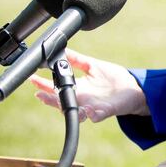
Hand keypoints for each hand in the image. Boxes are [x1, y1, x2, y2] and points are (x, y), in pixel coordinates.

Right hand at [30, 48, 148, 122]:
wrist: (132, 87)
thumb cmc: (113, 78)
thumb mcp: (92, 65)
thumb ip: (77, 60)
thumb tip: (62, 50)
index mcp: (78, 87)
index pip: (57, 86)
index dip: (43, 84)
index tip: (33, 79)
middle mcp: (82, 98)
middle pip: (61, 101)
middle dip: (49, 99)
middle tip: (40, 95)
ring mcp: (92, 106)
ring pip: (75, 111)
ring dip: (67, 108)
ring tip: (59, 103)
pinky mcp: (105, 111)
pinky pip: (96, 116)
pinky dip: (91, 115)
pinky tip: (87, 110)